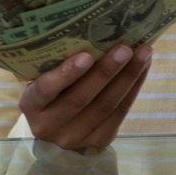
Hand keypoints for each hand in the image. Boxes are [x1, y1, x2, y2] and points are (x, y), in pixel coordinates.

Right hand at [21, 43, 151, 153]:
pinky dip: (134, 88)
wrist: (56, 135)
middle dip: (106, 72)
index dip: (66, 74)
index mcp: (31, 106)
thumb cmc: (49, 96)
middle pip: (81, 98)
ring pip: (106, 106)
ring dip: (128, 77)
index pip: (45, 90)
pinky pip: (120, 113)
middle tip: (125, 48)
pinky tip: (143, 68)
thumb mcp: (43, 83)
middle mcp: (49, 126)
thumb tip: (90, 33)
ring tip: (143, 53)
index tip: (86, 55)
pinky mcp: (99, 141)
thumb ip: (56, 67)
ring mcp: (75, 137)